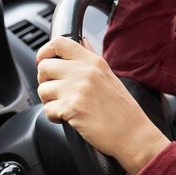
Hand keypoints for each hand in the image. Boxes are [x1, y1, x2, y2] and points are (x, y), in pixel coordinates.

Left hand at [36, 36, 169, 174]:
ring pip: (42, 89)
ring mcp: (77, 89)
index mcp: (94, 62)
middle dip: (45, 80)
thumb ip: (91, 58)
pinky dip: (55, 117)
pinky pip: (47, 110)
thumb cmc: (122, 109)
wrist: (132, 132)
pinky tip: (69, 118)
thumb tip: (81, 41)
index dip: (45, 51)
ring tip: (66, 106)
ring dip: (49, 101)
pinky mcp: (72, 108)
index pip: (59, 43)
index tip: (45, 61)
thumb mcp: (109, 75)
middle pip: (44, 66)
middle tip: (56, 90)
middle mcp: (85, 71)